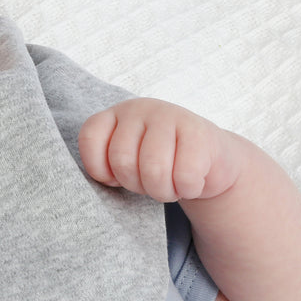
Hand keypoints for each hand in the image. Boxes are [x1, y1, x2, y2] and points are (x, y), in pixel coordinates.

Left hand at [78, 98, 240, 203]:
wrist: (212, 159)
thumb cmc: (159, 164)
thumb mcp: (126, 161)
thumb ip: (103, 165)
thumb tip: (88, 186)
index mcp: (114, 115)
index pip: (90, 138)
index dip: (100, 170)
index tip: (116, 177)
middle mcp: (138, 109)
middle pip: (122, 160)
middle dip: (137, 184)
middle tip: (150, 183)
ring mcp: (169, 116)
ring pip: (153, 170)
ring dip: (163, 191)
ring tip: (170, 184)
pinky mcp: (199, 131)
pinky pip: (185, 176)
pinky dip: (188, 189)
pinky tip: (191, 180)